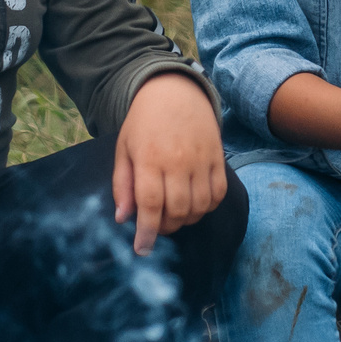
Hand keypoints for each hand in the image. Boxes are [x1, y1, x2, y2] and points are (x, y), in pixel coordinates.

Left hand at [113, 72, 229, 254]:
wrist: (174, 91)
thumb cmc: (144, 123)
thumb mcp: (124, 149)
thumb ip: (123, 184)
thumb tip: (123, 218)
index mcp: (149, 158)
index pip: (150, 204)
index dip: (146, 232)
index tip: (142, 250)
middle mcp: (177, 161)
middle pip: (177, 210)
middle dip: (166, 227)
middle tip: (157, 225)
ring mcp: (201, 159)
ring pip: (199, 206)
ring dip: (186, 219)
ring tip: (174, 214)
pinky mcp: (217, 158)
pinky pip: (217, 194)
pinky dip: (207, 207)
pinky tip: (194, 203)